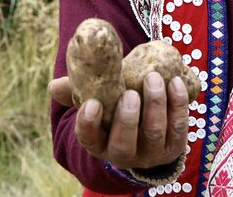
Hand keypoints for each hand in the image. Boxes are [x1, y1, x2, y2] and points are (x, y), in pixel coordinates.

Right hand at [49, 72, 190, 169]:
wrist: (148, 132)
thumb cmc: (115, 112)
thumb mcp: (98, 104)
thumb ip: (77, 92)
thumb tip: (54, 86)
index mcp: (99, 143)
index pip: (88, 139)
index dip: (88, 123)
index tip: (92, 103)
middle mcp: (123, 154)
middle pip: (124, 142)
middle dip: (127, 118)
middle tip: (130, 93)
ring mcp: (151, 153)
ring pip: (154, 133)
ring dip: (155, 104)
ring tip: (154, 78)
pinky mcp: (174, 146)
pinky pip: (178, 127)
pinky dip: (177, 103)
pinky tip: (175, 81)